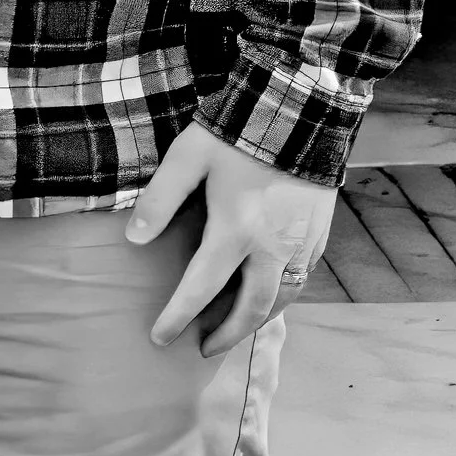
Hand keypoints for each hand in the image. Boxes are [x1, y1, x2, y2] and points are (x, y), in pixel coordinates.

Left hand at [126, 122, 332, 356]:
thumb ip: (160, 199)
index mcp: (236, 231)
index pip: (201, 290)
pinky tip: (270, 295)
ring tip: (236, 329)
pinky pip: (303, 278)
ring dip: (257, 321)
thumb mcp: (189, 157)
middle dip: (226, 334)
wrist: (301, 108)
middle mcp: (273, 247)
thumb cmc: (238, 132)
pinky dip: (284, 296)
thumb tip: (135, 239)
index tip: (160, 338)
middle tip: (204, 347)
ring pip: (283, 299)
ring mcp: (301, 243)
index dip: (178, 317)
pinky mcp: (320, 232)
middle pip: (251, 309)